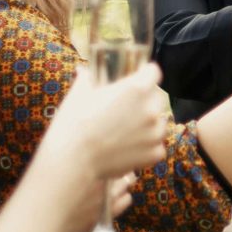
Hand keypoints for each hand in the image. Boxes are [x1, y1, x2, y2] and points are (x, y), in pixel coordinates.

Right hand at [40, 63, 167, 180]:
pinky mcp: (155, 152)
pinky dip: (147, 147)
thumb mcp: (79, 95)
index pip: (153, 72)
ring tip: (125, 131)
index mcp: (137, 88)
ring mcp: (156, 132)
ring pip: (160, 122)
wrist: (72, 161)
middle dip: (145, 101)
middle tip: (125, 110)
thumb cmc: (73, 125)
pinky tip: (128, 148)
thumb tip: (84, 70)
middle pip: (157, 98)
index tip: (136, 79)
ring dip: (148, 124)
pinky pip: (157, 145)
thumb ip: (88, 79)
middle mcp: (152, 108)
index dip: (144, 75)